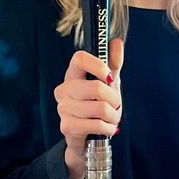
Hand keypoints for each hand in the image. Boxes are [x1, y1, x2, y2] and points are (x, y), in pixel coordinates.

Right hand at [56, 37, 123, 178]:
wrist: (87, 137)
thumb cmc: (97, 105)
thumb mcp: (108, 83)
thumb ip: (113, 63)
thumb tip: (115, 41)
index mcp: (72, 75)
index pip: (79, 58)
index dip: (97, 65)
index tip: (109, 76)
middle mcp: (64, 89)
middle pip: (96, 87)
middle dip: (114, 99)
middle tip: (115, 105)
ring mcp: (63, 108)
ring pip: (100, 108)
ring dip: (113, 116)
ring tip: (111, 118)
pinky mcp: (67, 127)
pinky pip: (97, 124)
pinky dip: (108, 128)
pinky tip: (106, 129)